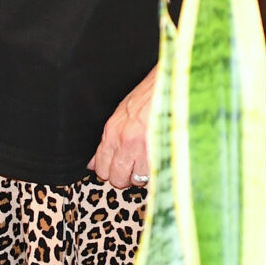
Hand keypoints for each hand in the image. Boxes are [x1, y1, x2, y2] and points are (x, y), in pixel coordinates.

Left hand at [89, 67, 155, 189]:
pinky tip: (160, 161)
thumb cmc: (150, 94)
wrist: (172, 82)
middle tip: (134, 168)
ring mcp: (144, 149)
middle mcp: (125, 142)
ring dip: (143, 176)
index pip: (101, 168)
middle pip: (117, 179)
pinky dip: (157, 173)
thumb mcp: (122, 112)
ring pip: (136, 181)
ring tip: (149, 163)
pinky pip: (154, 176)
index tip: (118, 169)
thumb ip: (107, 140)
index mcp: (112, 131)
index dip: (110, 172)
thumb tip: (93, 163)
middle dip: (125, 177)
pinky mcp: (162, 152)